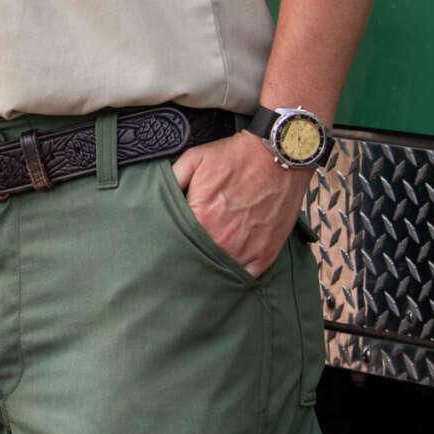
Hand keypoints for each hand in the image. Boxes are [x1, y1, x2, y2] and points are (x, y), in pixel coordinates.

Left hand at [171, 132, 309, 277]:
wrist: (277, 157)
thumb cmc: (236, 157)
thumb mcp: (194, 158)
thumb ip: (172, 180)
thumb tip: (156, 198)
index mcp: (200, 218)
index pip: (175, 243)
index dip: (171, 241)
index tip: (168, 241)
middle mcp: (222, 240)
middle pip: (196, 261)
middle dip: (188, 258)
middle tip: (183, 255)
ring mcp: (245, 250)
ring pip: (219, 271)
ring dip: (211, 268)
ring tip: (205, 261)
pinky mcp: (265, 255)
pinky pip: (245, 276)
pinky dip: (236, 272)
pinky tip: (229, 264)